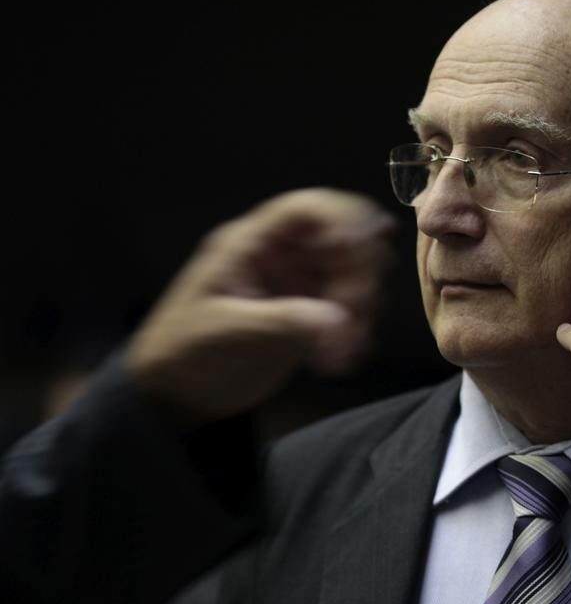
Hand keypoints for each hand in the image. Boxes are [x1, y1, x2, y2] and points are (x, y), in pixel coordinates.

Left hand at [125, 188, 394, 420]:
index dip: (340, 218)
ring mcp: (299, 287)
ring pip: (352, 279)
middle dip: (358, 276)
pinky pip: (348, 313)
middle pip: (341, 243)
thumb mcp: (225, 330)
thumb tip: (336, 317)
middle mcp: (282, 257)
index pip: (305, 210)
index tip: (360, 247)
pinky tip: (340, 360)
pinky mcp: (310, 317)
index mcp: (251, 244)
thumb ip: (279, 319)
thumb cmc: (183, 350)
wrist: (176, 393)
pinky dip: (355, 332)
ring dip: (361, 310)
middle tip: (356, 315)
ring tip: (345, 351)